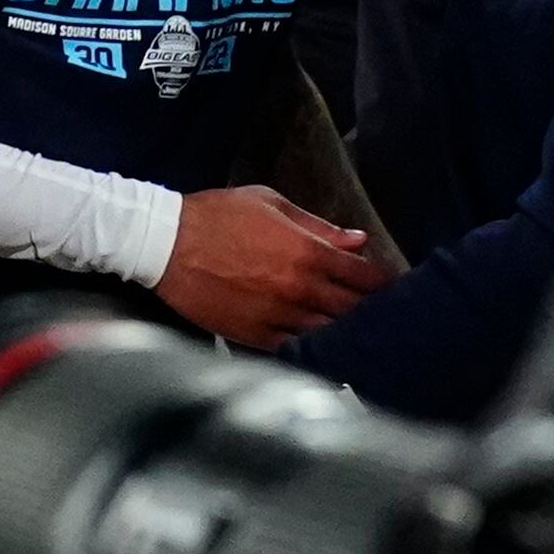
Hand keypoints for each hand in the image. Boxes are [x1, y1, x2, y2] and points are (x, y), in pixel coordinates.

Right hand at [154, 186, 381, 348]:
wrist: (164, 243)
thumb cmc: (215, 216)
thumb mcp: (268, 203)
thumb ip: (317, 225)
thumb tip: (357, 241)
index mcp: (308, 252)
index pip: (365, 276)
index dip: (383, 282)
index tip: (388, 285)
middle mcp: (300, 289)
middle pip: (354, 309)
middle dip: (370, 309)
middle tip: (379, 311)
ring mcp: (279, 316)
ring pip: (330, 333)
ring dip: (345, 331)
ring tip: (355, 332)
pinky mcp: (255, 336)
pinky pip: (297, 349)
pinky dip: (313, 348)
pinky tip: (320, 345)